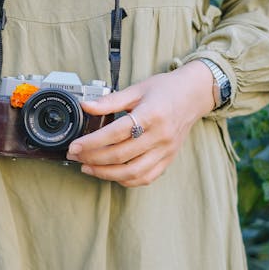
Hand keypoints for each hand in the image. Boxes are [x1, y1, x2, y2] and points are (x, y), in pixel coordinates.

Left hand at [66, 61, 215, 186]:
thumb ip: (110, 101)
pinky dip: (126, 180)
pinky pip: (146, 177)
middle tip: (76, 157)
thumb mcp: (137, 89)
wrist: (194, 95)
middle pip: (121, 155)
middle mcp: (160, 135)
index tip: (74, 146)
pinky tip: (111, 174)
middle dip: (93, 158)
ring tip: (88, 168)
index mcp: (151, 114)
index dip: (91, 142)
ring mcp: (166, 150)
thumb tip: (85, 106)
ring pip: (132, 172)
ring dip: (106, 173)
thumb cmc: (165, 89)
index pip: (115, 133)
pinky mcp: (169, 159)